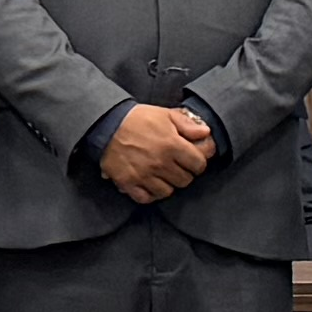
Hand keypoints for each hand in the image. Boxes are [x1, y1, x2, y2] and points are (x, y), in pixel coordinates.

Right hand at [99, 104, 216, 204]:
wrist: (106, 125)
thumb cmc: (136, 119)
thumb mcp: (165, 114)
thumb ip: (188, 124)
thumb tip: (205, 133)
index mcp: (172, 144)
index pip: (199, 164)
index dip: (198, 162)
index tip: (193, 159)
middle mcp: (160, 163)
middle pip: (185, 180)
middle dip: (184, 173)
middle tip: (177, 166)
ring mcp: (144, 175)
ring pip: (168, 192)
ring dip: (168, 184)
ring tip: (162, 174)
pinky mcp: (129, 183)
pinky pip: (147, 198)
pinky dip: (150, 193)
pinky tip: (149, 183)